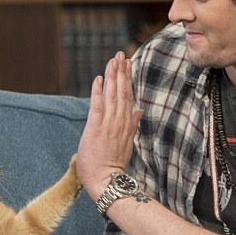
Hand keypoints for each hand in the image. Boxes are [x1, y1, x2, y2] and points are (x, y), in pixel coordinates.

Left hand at [77, 52, 141, 200]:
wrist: (106, 181)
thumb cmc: (113, 165)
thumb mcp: (127, 144)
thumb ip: (132, 125)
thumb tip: (139, 110)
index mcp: (126, 125)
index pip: (128, 97)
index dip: (128, 79)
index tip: (128, 63)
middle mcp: (119, 122)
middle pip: (122, 92)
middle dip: (121, 72)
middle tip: (121, 54)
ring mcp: (108, 125)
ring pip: (112, 96)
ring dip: (112, 77)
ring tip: (113, 60)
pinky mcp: (96, 129)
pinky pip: (97, 107)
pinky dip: (98, 92)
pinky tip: (100, 78)